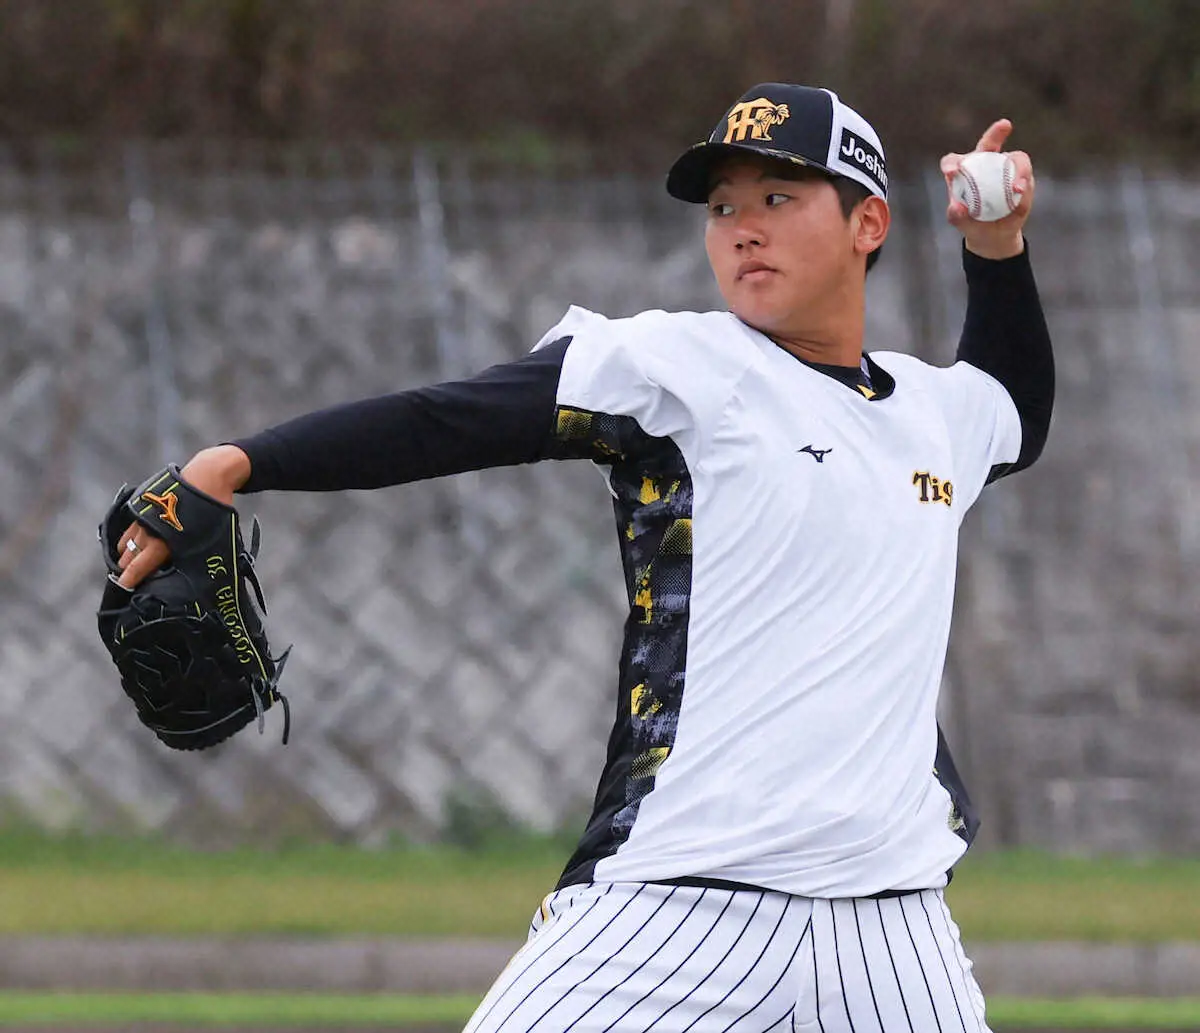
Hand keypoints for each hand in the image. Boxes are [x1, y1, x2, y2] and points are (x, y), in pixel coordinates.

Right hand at [117, 445, 251, 588]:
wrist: (208, 474)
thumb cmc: (213, 509)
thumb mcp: (208, 538)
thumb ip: (192, 555)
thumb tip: (193, 573)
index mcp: (163, 542)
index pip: (139, 567)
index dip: (129, 580)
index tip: (122, 589)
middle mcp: (148, 531)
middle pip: (127, 557)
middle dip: (125, 571)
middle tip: (127, 582)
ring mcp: (143, 516)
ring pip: (126, 542)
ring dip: (126, 555)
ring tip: (129, 565)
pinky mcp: (142, 504)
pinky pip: (130, 528)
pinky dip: (129, 539)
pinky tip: (134, 545)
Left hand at [940, 119, 1033, 259]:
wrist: (992, 234)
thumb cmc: (973, 224)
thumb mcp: (962, 223)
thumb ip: (957, 216)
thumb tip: (957, 208)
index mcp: (963, 171)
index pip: (953, 161)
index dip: (951, 163)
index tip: (952, 171)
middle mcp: (984, 164)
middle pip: (989, 143)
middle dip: (996, 133)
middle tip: (1004, 125)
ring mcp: (1006, 168)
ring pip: (1015, 159)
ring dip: (1019, 169)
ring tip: (1017, 189)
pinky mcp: (1023, 177)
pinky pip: (1026, 176)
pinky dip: (1025, 183)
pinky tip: (1020, 194)